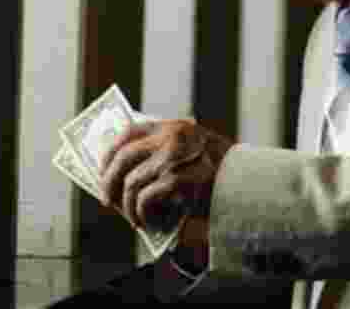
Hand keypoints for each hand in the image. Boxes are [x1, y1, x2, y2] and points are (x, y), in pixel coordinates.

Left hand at [99, 118, 233, 233]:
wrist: (247, 188)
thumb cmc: (217, 176)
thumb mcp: (191, 155)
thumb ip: (163, 154)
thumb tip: (121, 174)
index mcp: (174, 126)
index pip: (129, 132)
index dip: (110, 152)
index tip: (102, 170)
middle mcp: (173, 136)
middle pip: (124, 157)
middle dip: (109, 182)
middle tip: (108, 201)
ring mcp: (176, 157)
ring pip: (132, 182)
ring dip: (128, 207)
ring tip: (135, 220)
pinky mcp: (180, 179)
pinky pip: (145, 198)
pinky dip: (142, 214)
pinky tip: (149, 223)